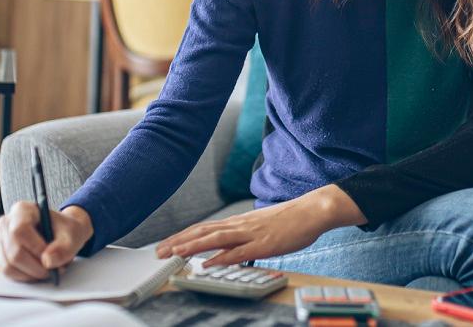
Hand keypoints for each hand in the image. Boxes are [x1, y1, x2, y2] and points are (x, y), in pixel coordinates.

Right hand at [0, 202, 93, 281]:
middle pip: (13, 252)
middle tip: (54, 271)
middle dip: (35, 267)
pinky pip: (8, 272)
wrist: (64, 234)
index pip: (19, 231)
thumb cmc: (66, 230)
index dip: (34, 248)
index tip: (49, 258)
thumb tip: (47, 261)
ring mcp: (1, 240)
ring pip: (9, 265)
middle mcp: (7, 223)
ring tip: (49, 271)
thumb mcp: (73, 235)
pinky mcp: (1, 255)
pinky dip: (24, 277)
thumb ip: (64, 248)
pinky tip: (38, 272)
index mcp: (22, 210)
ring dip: (31, 274)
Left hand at [155, 185, 365, 267]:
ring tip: (175, 254)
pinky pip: (239, 251)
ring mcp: (251, 233)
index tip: (166, 245)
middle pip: (203, 232)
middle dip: (179, 242)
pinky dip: (221, 256)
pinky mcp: (264, 243)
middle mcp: (240, 225)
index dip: (183, 236)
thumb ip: (242, 238)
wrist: (313, 210)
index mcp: (238, 222)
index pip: (204, 228)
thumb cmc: (290, 220)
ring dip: (193, 246)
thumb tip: (226, 249)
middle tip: (159, 252)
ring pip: (215, 239)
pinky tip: (208, 262)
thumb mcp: (260, 228)